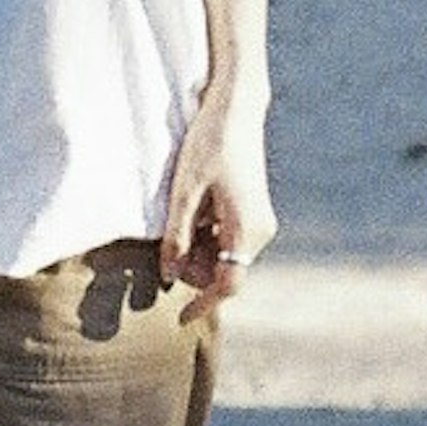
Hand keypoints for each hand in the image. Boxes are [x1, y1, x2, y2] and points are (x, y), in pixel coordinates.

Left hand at [158, 81, 273, 325]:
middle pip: (225, 272)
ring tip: (178, 217)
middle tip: (166, 245)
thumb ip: (177, 237)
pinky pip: (229, 238)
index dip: (202, 304)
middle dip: (195, 269)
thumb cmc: (210, 144)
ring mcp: (259, 221)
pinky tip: (192, 209)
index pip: (227, 285)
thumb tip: (170, 275)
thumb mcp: (185, 192)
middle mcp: (260, 231)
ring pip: (225, 255)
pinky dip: (207, 236)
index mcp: (247, 230)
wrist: (236, 107)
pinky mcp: (253, 210)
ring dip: (199, 250)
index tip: (179, 318)